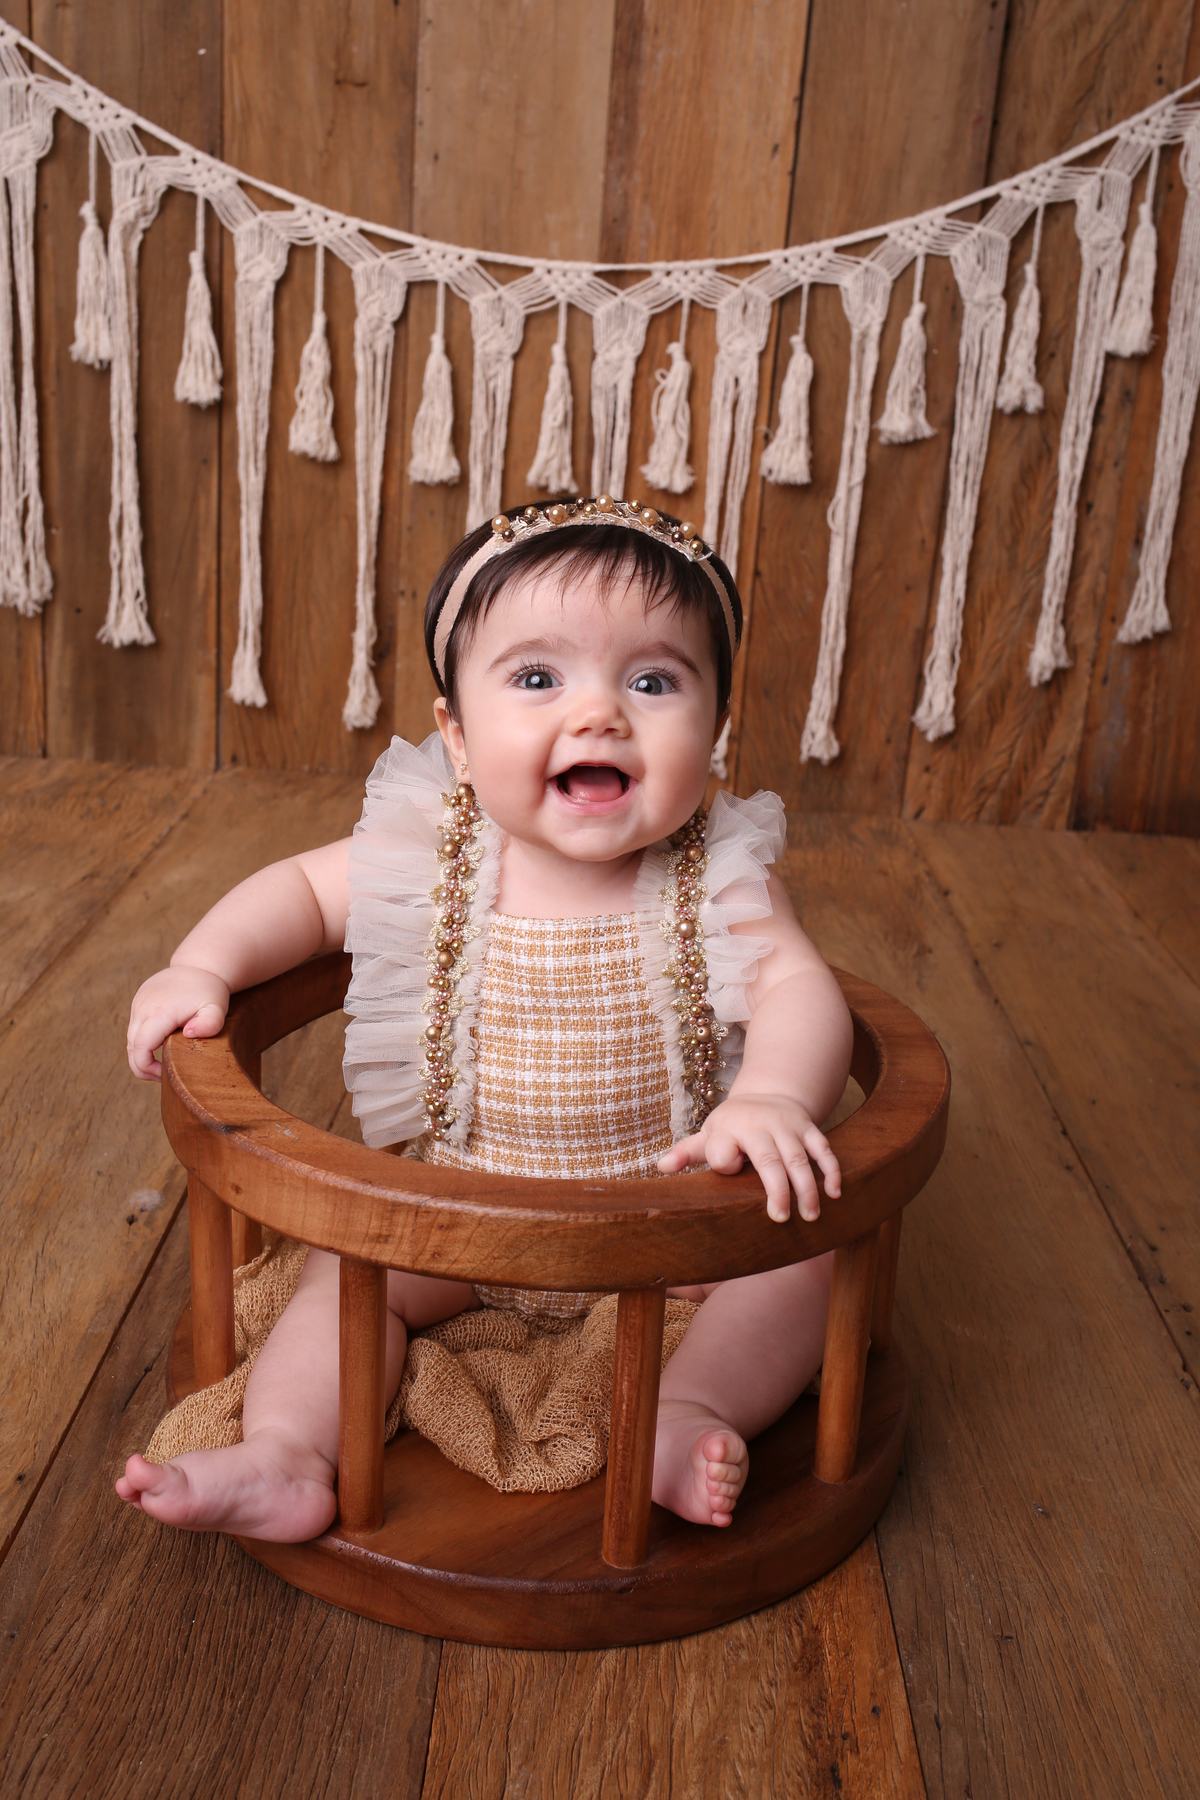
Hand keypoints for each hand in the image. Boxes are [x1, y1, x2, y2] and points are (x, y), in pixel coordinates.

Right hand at [127, 965, 230, 1079]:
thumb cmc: (209, 991)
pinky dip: (142, 1042)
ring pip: (130, 1038)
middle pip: (131, 1047)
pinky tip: (159, 1046)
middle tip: (162, 1075)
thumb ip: (210, 1023)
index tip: (164, 1074)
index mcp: (159, 1011)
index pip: (140, 1047)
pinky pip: (134, 1028)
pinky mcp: (138, 1002)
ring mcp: (138, 1003)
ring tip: (162, 1063)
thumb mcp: (217, 1008)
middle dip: (142, 1066)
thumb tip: (188, 1034)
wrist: (199, 965)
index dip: (147, 1067)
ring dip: (141, 1054)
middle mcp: (143, 1007)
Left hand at [657, 1093, 841, 1223]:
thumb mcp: (708, 1135)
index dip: (725, 1161)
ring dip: (807, 1186)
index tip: (729, 1170)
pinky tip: (836, 1193)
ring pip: (798, 1157)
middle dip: (776, 1188)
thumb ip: (687, 1153)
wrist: (766, 1094)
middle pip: (768, 1158)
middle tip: (780, 1217)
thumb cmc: (732, 1126)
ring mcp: (786, 1126)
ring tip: (810, 1215)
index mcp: (727, 1129)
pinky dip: (831, 1169)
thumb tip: (661, 1167)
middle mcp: (758, 1125)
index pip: (722, 1149)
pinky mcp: (808, 1128)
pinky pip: (822, 1148)